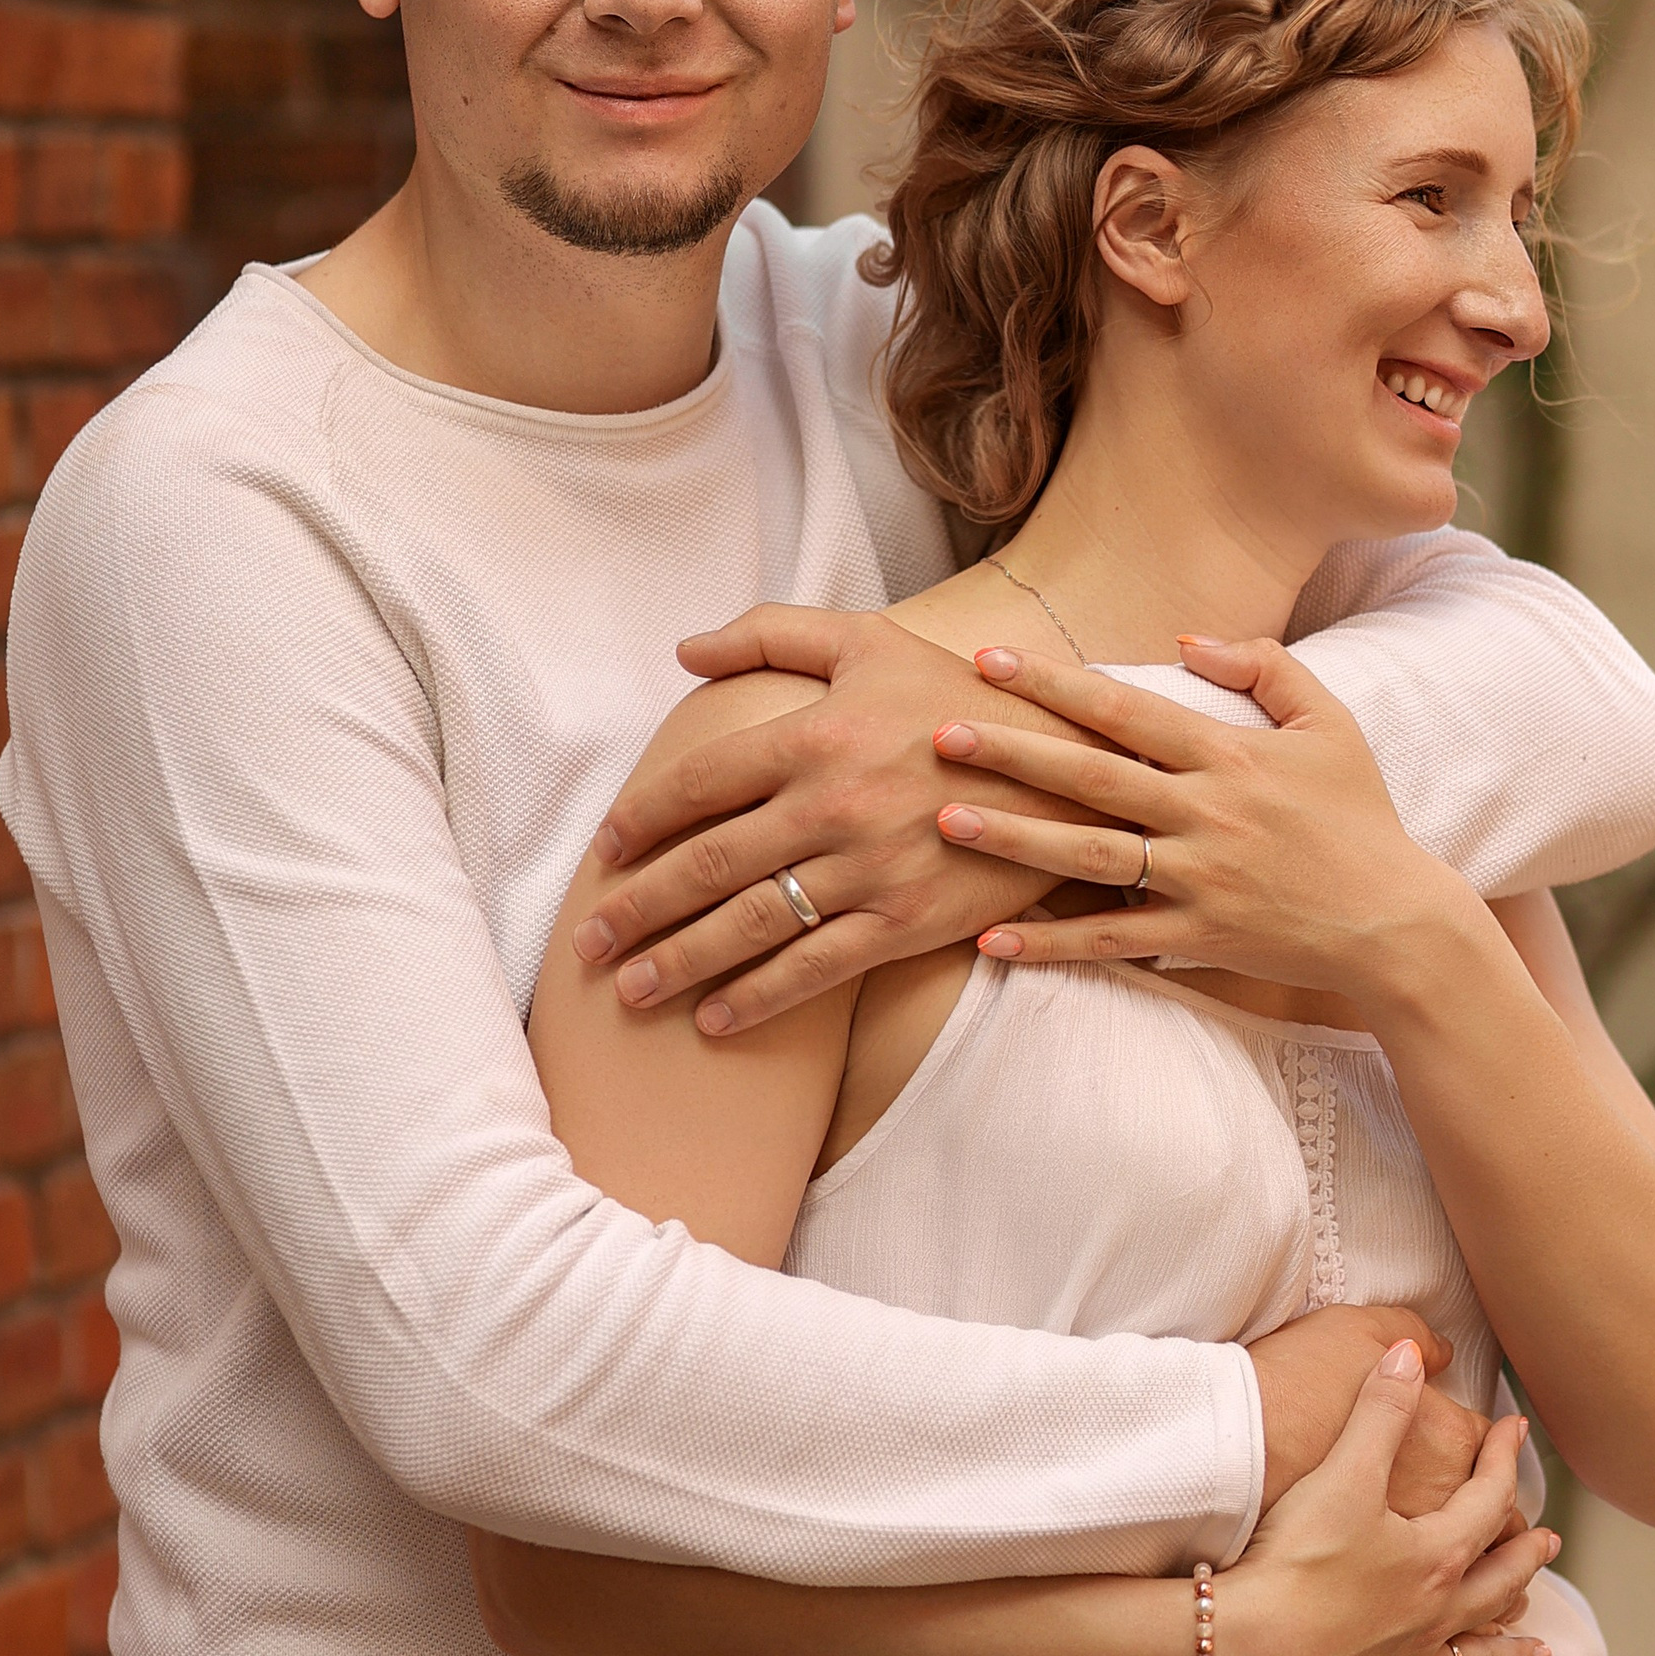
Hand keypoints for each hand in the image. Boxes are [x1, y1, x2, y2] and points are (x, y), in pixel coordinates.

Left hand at [569, 608, 1086, 1030]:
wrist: (1067, 765)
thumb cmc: (959, 695)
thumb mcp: (870, 639)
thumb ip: (772, 633)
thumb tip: (685, 650)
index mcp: (816, 733)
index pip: (700, 784)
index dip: (642, 822)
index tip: (605, 854)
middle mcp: (832, 804)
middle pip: (708, 865)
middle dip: (638, 909)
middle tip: (587, 943)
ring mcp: (868, 869)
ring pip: (751, 925)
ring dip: (680, 963)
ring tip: (630, 991)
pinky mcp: (906, 921)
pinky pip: (817, 970)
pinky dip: (759, 1000)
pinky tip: (714, 1022)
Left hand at [930, 636, 1490, 1010]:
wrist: (1397, 922)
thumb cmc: (1361, 818)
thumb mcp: (1330, 725)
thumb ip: (1267, 669)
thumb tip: (1190, 639)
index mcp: (1231, 755)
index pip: (1127, 709)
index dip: (1056, 684)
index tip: (990, 660)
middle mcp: (1208, 814)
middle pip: (1093, 777)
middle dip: (1012, 752)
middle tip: (940, 732)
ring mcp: (1201, 879)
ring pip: (1090, 856)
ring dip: (1014, 839)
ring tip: (946, 820)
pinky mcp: (1199, 936)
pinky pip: (1112, 939)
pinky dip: (1052, 944)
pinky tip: (990, 943)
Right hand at [1212, 1340, 1559, 1655]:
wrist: (1250, 1648)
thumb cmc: (1298, 1559)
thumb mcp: (1343, 1471)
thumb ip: (1380, 1410)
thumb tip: (1410, 1350)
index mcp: (1437, 1554)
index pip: (1487, 1499)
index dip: (1503, 1460)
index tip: (1515, 1430)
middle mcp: (1437, 1612)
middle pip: (1497, 1580)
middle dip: (1524, 1555)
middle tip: (1549, 1540)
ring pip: (1478, 1655)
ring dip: (1512, 1648)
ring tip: (1543, 1650)